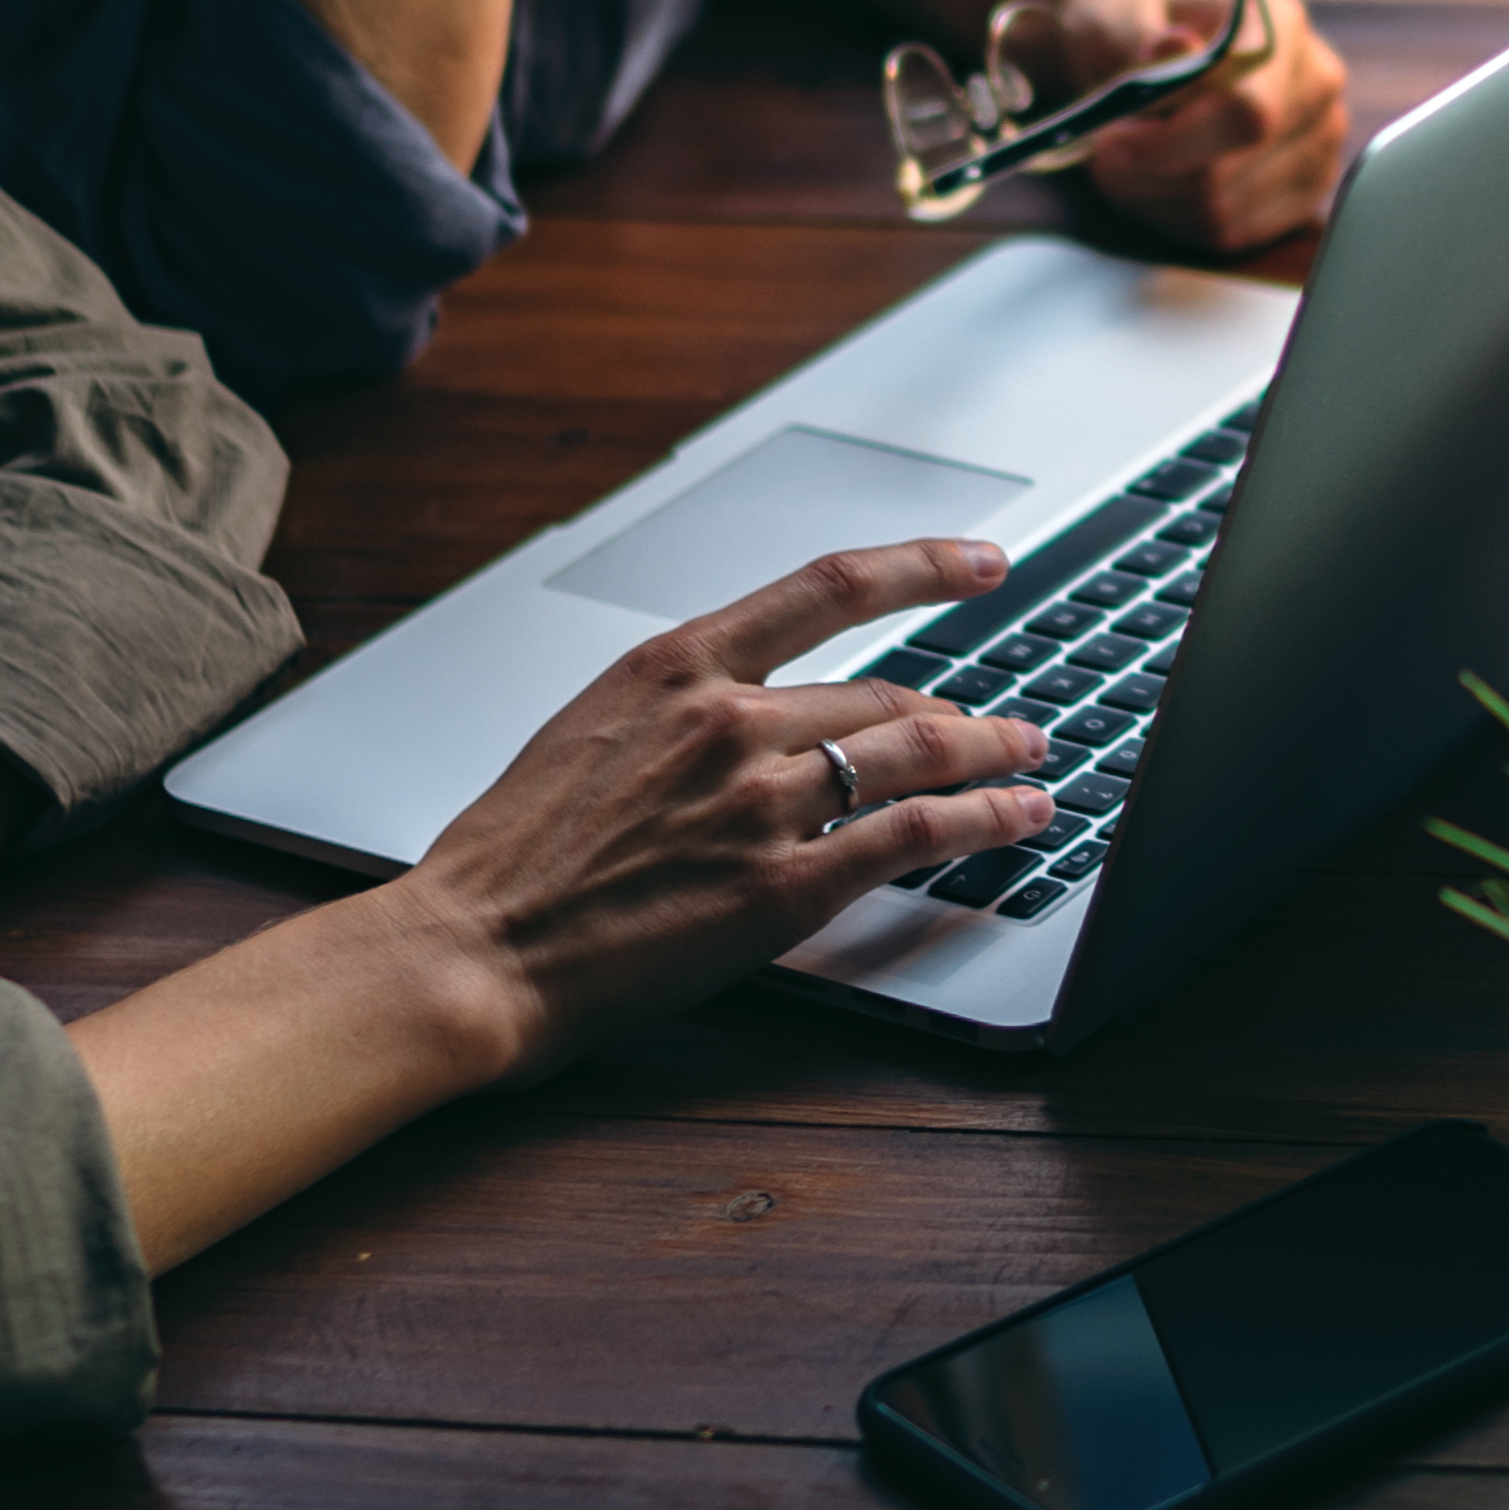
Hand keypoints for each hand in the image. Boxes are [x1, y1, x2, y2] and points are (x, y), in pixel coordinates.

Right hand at [391, 537, 1055, 1082]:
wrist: (476, 948)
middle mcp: (728, 718)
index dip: (923, 566)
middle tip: (1006, 723)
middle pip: (885, 690)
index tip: (980, 561)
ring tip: (1032, 760)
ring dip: (995, 754)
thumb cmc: (510, 856)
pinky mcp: (786, 885)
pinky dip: (985, 821)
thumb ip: (677, 713)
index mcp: (673, 666)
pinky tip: (1020, 820)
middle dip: (961, 707)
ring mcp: (761, 799)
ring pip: (919, 751)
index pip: (828, 586)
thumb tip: (747, 713)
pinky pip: (916, 834)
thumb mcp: (588, 736)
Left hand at [1033, 0, 1353, 256]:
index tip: (1111, 142)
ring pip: (1223, 211)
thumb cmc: (1131, 33)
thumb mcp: (1115, 19)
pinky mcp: (1306, 192)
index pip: (1243, 110)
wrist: (1150, 60)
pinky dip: (1176, 221)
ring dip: (1152, 200)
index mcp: (1281, 24)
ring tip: (1124, 167)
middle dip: (1148, 175)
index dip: (1170, 142)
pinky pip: (1231, 235)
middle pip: (1228, 169)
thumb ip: (1138, 35)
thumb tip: (1176, 48)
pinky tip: (1154, 187)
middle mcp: (1317, 82)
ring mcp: (1320, 142)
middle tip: (1104, 155)